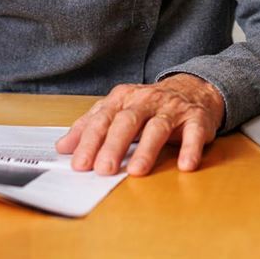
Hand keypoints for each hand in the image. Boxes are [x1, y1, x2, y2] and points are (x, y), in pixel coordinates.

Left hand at [55, 74, 224, 175]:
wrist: (194, 88)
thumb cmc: (150, 105)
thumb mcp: (118, 109)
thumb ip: (91, 126)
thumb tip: (63, 147)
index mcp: (125, 98)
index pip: (104, 118)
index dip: (90, 141)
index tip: (79, 164)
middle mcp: (148, 100)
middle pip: (128, 120)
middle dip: (114, 145)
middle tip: (104, 169)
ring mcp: (173, 108)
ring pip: (158, 127)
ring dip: (147, 149)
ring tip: (136, 171)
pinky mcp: (197, 118)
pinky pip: (194, 132)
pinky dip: (190, 148)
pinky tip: (185, 164)